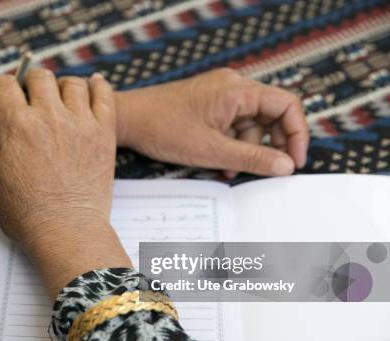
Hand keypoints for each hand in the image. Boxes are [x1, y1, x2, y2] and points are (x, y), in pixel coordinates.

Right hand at [0, 70, 131, 296]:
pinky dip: (96, 86)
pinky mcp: (104, 132)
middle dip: (29, 84)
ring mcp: (80, 122)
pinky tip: (91, 86)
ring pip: (71, 83)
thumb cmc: (25, 211)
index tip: (1, 96)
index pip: (4, 85)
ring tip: (58, 102)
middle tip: (30, 100)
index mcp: (18, 126)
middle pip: (38, 77)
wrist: (66, 231)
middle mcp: (49, 117)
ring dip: (61, 87)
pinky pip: (103, 95)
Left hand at [115, 68, 308, 177]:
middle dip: (269, 146)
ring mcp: (220, 95)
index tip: (294, 161)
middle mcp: (232, 87)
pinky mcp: (209, 105)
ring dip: (246, 150)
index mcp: (238, 90)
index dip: (297, 134)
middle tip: (268, 170)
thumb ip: (252, 158)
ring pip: (251, 124)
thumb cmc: (162, 129)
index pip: (286, 105)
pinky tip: (220, 162)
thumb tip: (286, 166)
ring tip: (229, 168)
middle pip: (271, 115)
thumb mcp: (211, 150)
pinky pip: (232, 125)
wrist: (127, 120)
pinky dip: (231, 144)